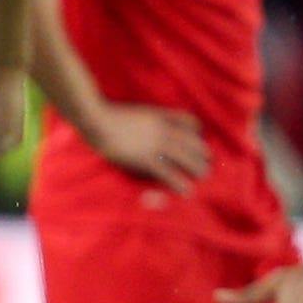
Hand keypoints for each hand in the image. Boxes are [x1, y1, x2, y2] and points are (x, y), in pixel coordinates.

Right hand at [81, 99, 208, 193]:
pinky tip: (186, 191)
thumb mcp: (130, 110)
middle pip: (193, 142)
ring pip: (187, 158)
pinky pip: (169, 173)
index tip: (198, 139)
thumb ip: (142, 118)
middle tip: (206, 163)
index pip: (190, 122)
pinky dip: (179, 183)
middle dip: (203, 154)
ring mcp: (156, 145)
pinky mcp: (146, 159)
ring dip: (198, 169)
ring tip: (202, 177)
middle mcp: (164, 130)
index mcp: (160, 116)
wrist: (96, 119)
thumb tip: (142, 124)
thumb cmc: (106, 114)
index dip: (197, 132)